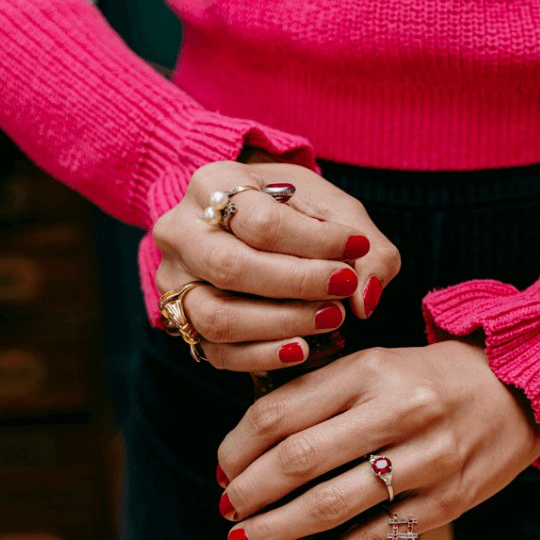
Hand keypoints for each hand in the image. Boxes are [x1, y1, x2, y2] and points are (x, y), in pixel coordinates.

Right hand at [153, 158, 399, 370]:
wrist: (245, 218)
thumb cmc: (292, 210)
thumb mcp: (331, 207)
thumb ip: (365, 247)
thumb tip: (365, 298)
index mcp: (211, 183)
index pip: (261, 222)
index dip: (315, 241)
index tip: (357, 248)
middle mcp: (180, 232)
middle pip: (231, 268)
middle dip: (297, 285)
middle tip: (344, 289)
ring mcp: (173, 281)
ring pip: (217, 318)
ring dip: (281, 325)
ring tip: (331, 319)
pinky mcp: (181, 322)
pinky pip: (216, 352)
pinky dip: (262, 356)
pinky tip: (302, 348)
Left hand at [216, 340, 539, 539]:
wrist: (522, 389)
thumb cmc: (431, 379)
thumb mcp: (376, 366)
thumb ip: (320, 394)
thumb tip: (250, 445)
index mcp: (368, 370)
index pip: (280, 412)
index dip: (237, 447)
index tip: (223, 468)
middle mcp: (397, 411)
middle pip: (298, 459)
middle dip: (249, 492)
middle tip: (227, 509)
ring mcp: (425, 460)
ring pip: (331, 505)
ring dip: (276, 530)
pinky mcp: (445, 504)